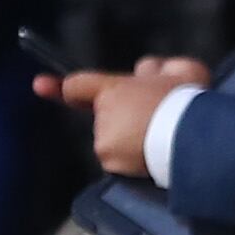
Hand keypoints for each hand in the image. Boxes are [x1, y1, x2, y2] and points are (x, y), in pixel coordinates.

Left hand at [50, 59, 205, 176]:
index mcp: (113, 91)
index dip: (62, 86)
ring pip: (110, 136)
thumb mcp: (181, 69)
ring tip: (157, 133)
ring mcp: (105, 145)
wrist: (194, 138)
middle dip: (122, 112)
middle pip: (103, 113)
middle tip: (152, 112)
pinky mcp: (112, 167)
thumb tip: (145, 72)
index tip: (40, 84)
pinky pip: (117, 156)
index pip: (79, 85)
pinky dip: (129, 153)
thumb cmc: (188, 99)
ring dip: (127, 134)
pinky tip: (150, 149)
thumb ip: (157, 68)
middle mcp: (102, 118)